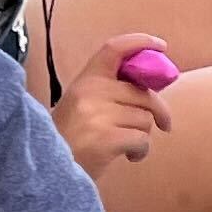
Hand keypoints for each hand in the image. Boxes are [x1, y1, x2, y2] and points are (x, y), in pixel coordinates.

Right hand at [53, 31, 175, 169]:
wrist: (48, 169)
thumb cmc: (68, 139)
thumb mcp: (80, 104)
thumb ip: (108, 92)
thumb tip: (149, 89)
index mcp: (85, 80)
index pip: (115, 49)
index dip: (141, 42)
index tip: (161, 46)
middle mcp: (91, 92)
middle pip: (143, 94)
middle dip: (159, 110)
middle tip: (164, 124)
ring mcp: (99, 115)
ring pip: (145, 119)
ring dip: (143, 135)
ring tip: (128, 146)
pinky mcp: (107, 138)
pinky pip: (142, 139)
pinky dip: (141, 151)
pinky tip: (130, 156)